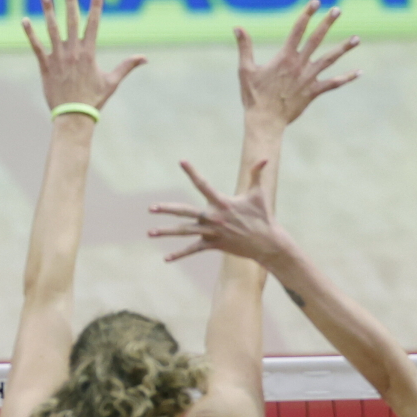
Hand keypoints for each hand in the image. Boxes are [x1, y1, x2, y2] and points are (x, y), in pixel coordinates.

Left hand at [21, 0, 146, 115]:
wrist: (73, 116)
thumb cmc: (93, 100)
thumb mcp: (112, 82)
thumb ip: (127, 66)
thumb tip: (145, 58)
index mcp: (89, 53)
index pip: (93, 24)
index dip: (95, 7)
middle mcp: (72, 51)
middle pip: (71, 20)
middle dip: (70, 0)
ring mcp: (57, 57)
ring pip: (51, 29)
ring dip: (48, 10)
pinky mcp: (45, 66)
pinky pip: (36, 46)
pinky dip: (30, 33)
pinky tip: (24, 20)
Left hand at [149, 159, 286, 263]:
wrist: (266, 242)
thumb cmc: (262, 216)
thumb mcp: (258, 194)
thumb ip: (257, 175)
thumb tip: (266, 158)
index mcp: (222, 202)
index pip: (203, 184)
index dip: (192, 172)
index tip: (181, 161)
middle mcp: (213, 217)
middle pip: (185, 212)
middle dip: (167, 209)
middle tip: (151, 208)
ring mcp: (212, 232)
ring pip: (185, 232)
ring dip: (166, 232)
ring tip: (150, 233)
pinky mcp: (213, 245)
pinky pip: (193, 250)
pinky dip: (180, 254)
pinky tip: (166, 259)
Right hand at [235, 0, 359, 129]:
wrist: (265, 121)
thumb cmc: (253, 96)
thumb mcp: (245, 69)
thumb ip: (244, 47)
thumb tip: (237, 27)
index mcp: (284, 57)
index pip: (298, 30)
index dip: (307, 14)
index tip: (316, 2)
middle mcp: (299, 65)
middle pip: (317, 39)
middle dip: (327, 23)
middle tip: (337, 10)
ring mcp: (309, 78)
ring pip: (330, 59)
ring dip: (343, 48)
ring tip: (356, 38)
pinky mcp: (313, 92)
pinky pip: (333, 83)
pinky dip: (347, 78)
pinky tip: (359, 72)